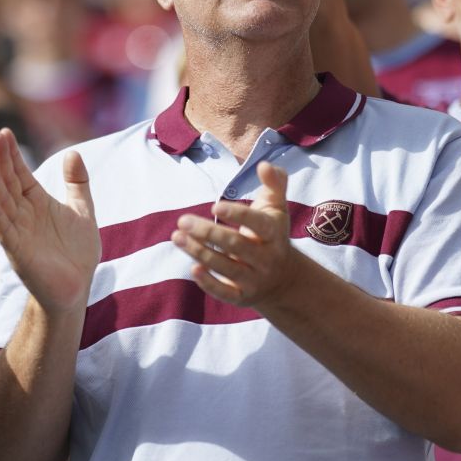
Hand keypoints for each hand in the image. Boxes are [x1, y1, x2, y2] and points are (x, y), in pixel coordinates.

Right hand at [0, 130, 100, 319]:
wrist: (78, 286)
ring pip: (1, 201)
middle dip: (1, 160)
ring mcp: (18, 231)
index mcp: (36, 202)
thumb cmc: (77, 251)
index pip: (20, 173)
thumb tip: (73, 152)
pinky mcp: (18, 251)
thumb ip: (77, 182)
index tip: (4, 132)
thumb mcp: (82, 210)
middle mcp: (23, 213)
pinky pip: (4, 229)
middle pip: (8, 182)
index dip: (12, 154)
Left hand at [171, 162, 304, 308]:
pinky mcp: (243, 296)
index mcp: (274, 233)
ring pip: (226, 267)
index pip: (257, 223)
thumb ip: (274, 183)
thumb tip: (264, 164)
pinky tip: (192, 268)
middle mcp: (267, 258)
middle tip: (182, 220)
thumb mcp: (276, 208)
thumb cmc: (272, 233)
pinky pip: (225, 293)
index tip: (215, 207)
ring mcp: (255, 279)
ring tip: (176, 237)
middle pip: (236, 245)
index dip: (237, 215)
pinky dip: (209, 283)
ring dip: (199, 252)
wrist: (284, 278)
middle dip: (208, 233)